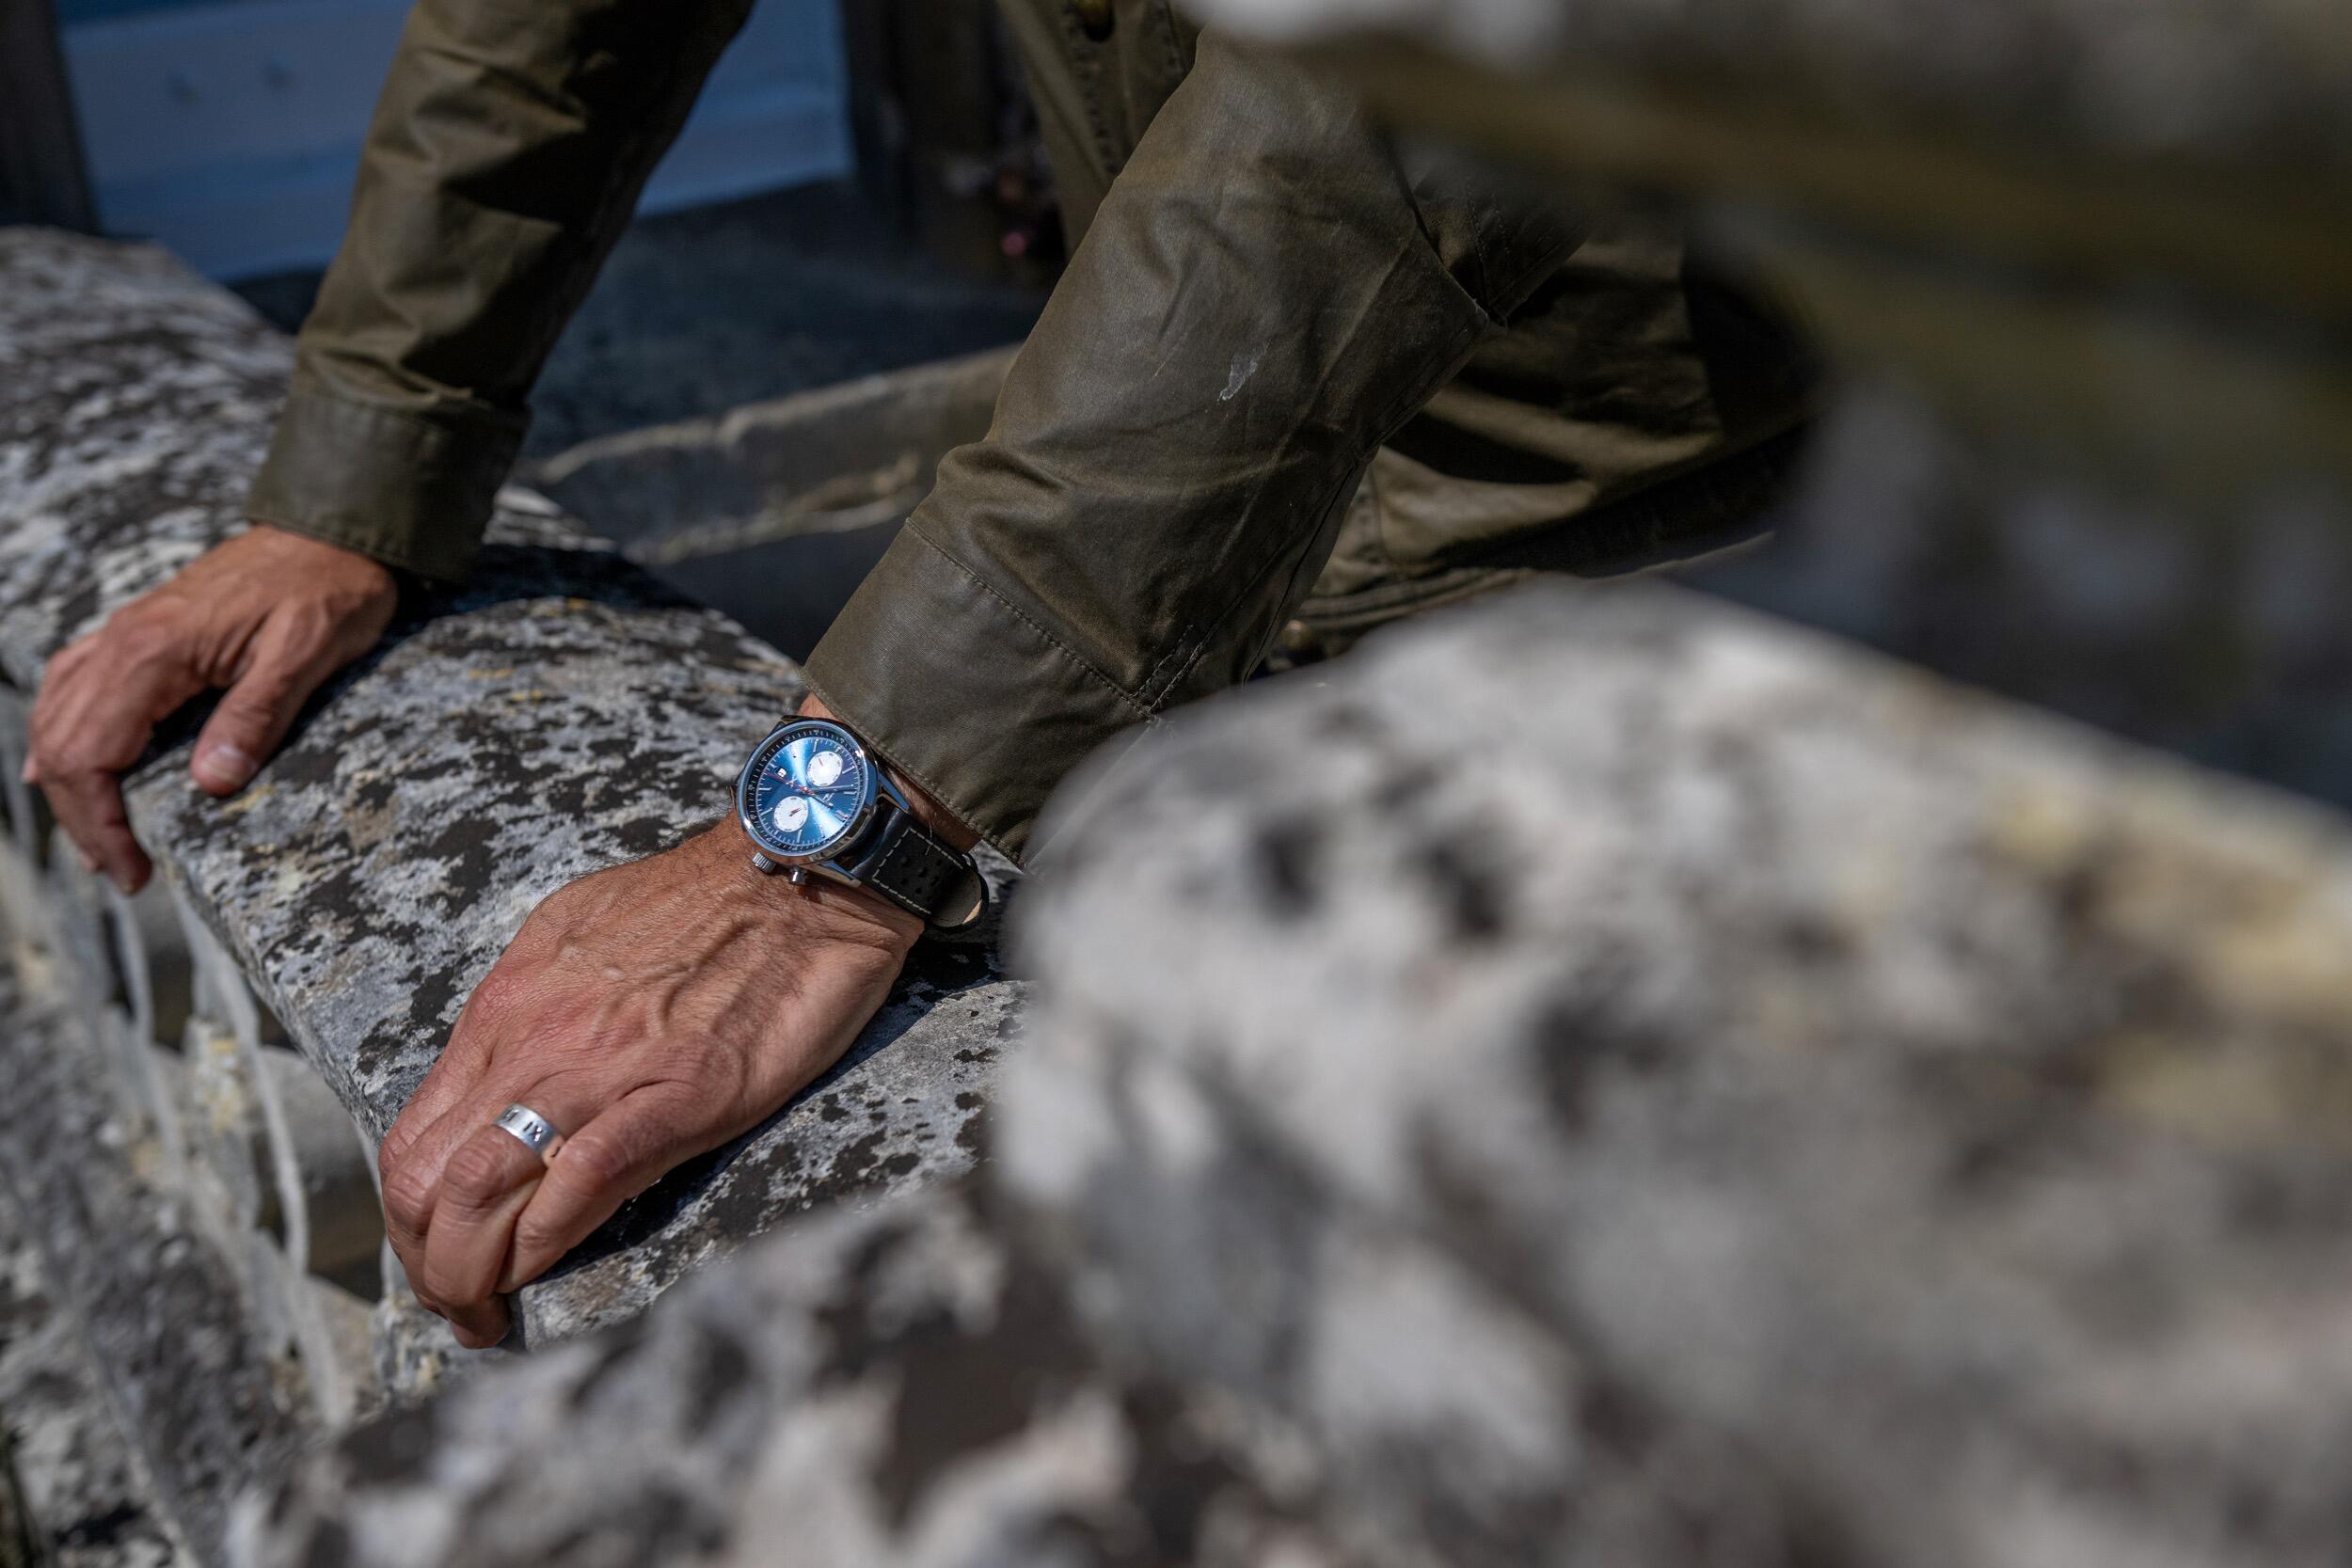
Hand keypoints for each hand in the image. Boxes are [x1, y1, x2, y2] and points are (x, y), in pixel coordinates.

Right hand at [26, 525, 398, 892]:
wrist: (330, 528)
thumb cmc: (328, 588)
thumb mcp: (307, 654)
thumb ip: (257, 716)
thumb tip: (209, 785)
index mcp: (154, 651)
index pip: (88, 755)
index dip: (101, 824)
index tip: (136, 873)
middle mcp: (123, 641)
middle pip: (60, 745)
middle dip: (81, 818)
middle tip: (125, 874)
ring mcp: (125, 633)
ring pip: (57, 717)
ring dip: (67, 784)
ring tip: (100, 842)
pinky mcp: (140, 632)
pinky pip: (74, 685)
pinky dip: (62, 734)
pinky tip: (62, 767)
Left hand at [375, 821, 922, 1346]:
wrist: (803, 869)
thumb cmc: (707, 900)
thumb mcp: (579, 935)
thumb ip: (535, 1010)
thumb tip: (505, 1077)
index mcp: (507, 1007)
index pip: (411, 1139)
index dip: (407, 1224)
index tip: (436, 1262)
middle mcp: (535, 1040)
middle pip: (428, 1182)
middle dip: (427, 1268)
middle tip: (459, 1310)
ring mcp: (605, 1068)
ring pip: (484, 1191)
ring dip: (471, 1276)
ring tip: (490, 1317)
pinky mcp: (683, 1092)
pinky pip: (584, 1180)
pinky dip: (548, 1243)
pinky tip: (545, 1273)